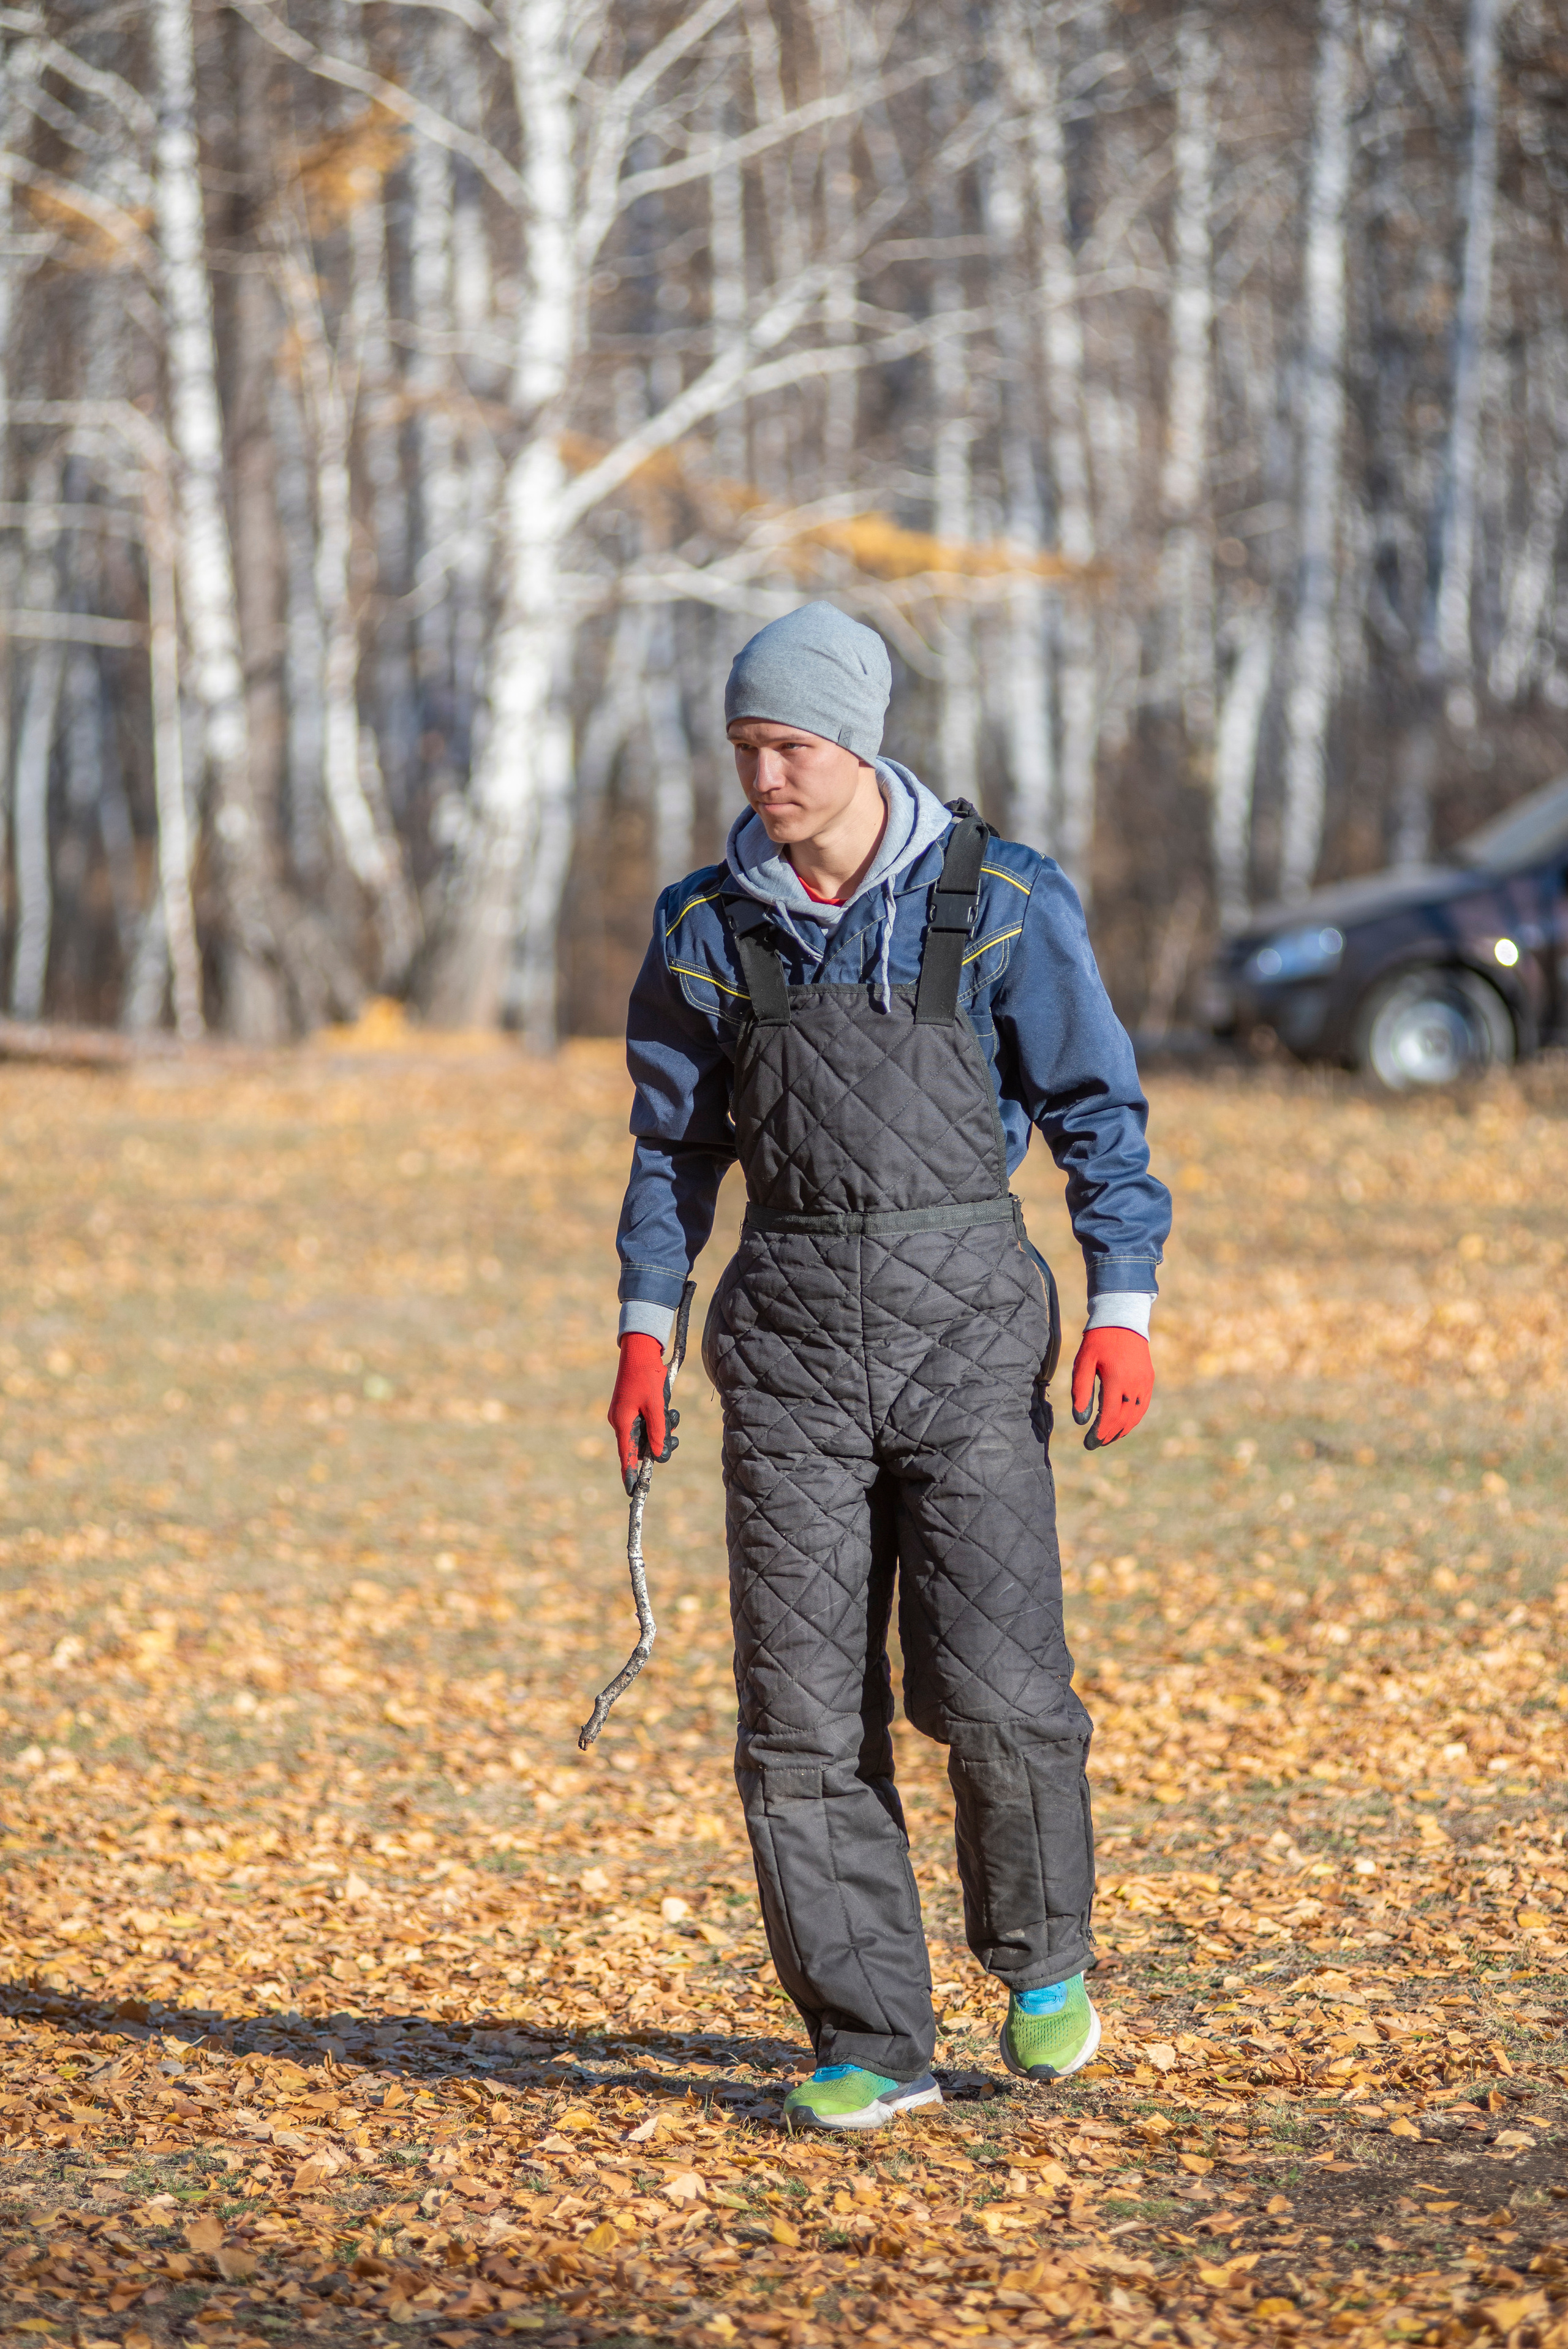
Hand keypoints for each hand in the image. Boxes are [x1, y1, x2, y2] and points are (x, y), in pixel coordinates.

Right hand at [608, 1333, 677, 1488]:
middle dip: (658, 1442)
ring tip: (671, 1413)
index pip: (626, 1456)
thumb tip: (658, 1457)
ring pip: (646, 1433)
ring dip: (662, 1428)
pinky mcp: (631, 1406)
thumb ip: (658, 1432)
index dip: (630, 1474)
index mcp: (622, 1422)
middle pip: (640, 1445)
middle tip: (673, 1436)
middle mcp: (620, 1420)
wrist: (640, 1350)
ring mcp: (625, 1413)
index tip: (633, 1492)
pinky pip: (646, 1421)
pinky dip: (659, 1418)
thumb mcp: (656, 1407)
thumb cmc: (647, 1377)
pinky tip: (667, 1405)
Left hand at [1071, 1326, 1152, 1449]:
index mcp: (1116, 1380)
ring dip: (1122, 1430)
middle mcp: (1134, 1384)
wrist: (1122, 1320)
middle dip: (1109, 1435)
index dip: (1099, 1433)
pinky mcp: (1149, 1380)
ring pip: (1136, 1416)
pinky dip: (1132, 1419)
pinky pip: (1143, 1406)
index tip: (1088, 1443)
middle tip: (1094, 1444)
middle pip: (1123, 1420)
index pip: (1109, 1416)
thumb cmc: (1098, 1341)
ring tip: (1107, 1438)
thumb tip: (1080, 1421)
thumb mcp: (1083, 1363)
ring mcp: (1145, 1383)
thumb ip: (1081, 1391)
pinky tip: (1122, 1424)